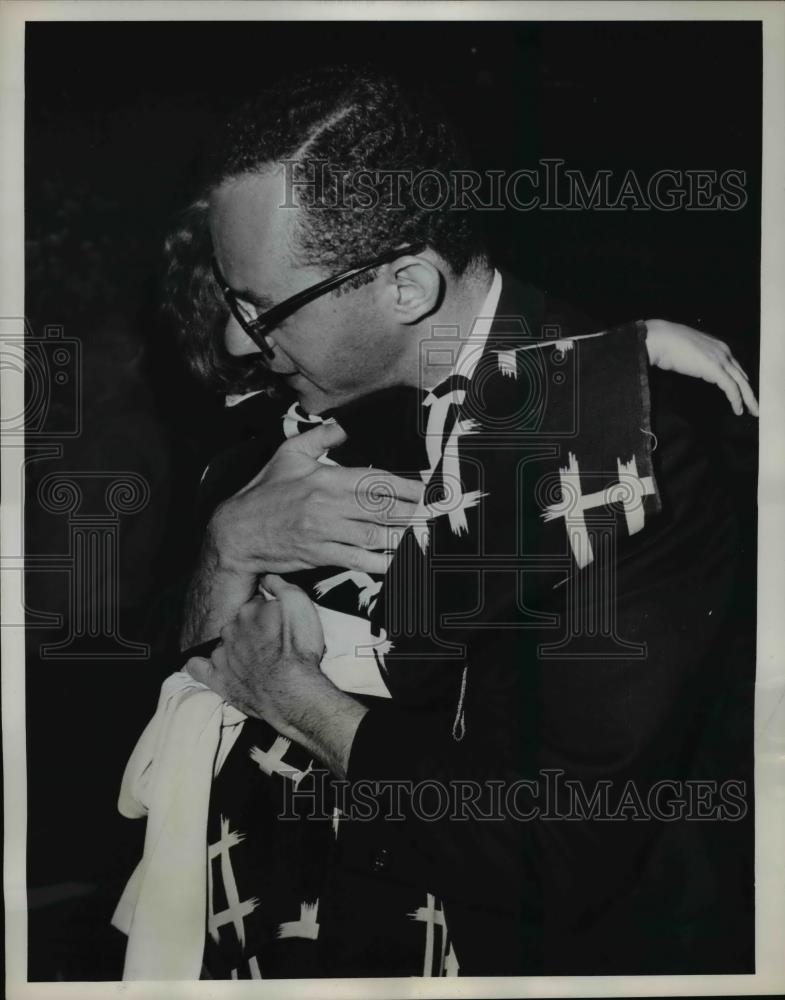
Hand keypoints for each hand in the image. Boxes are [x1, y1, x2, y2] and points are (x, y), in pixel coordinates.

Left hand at [187, 575, 365, 776]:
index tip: (278, 621)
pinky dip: (200, 665)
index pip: (255, 603)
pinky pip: (197, 667)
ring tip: (252, 659)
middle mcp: (230, 629)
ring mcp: (221, 655)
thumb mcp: (300, 605)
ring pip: (222, 643)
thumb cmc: (299, 649)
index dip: (268, 611)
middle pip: (238, 622)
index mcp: (249, 610)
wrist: (292, 692)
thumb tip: (267, 576)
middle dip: (250, 628)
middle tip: (269, 642)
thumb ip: (281, 585)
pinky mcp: (217, 679)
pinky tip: (208, 666)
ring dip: (233, 647)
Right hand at [209, 420, 423, 577]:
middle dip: (410, 511)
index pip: (374, 480)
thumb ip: (320, 436)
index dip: (404, 486)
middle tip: (431, 513)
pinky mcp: (319, 555)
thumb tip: (344, 426)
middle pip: (380, 508)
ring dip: (401, 535)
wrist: (237, 532)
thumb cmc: (264, 492)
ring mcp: (324, 532)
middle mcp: (328, 505)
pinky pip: (356, 559)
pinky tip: (396, 561)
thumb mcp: (289, 453)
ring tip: (421, 534)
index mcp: (325, 478)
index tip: (423, 490)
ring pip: (373, 535)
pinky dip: (379, 562)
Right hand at [645, 319, 757, 416]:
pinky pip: (731, 387)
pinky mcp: (715, 369)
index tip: (743, 393)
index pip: (736, 367)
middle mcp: (724, 352)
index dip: (741, 381)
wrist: (662, 339)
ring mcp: (721, 359)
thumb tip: (695, 366)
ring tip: (752, 411)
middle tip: (754, 406)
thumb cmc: (668, 344)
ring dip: (748, 399)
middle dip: (750, 392)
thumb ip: (697, 359)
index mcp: (718, 346)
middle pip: (742, 375)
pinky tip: (737, 409)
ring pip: (741, 382)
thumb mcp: (688, 351)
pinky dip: (736, 400)